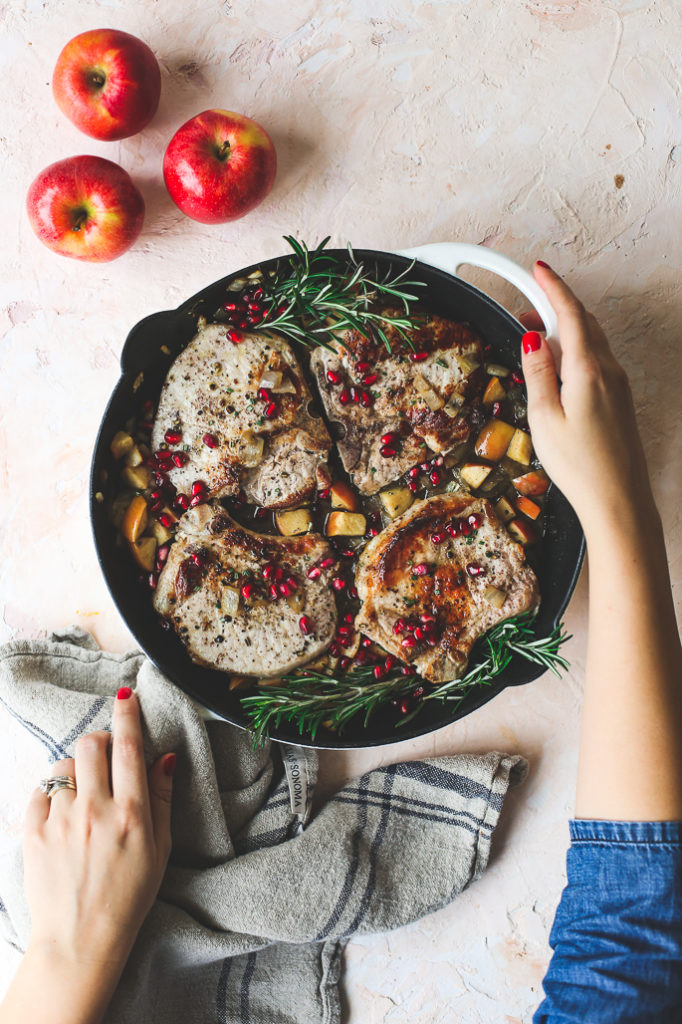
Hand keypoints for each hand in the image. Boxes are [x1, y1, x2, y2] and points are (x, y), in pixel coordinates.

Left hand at [22, 687, 173, 972]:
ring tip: (83, 798)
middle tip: (105, 756)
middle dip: (99, 740)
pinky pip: (41, 791)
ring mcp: (61, 821)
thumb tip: (164, 757)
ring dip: (76, 771)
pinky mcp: (34, 833)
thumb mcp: (159, 849)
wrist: (80, 940)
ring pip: (64, 766)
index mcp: (132, 814)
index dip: (127, 714)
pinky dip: (52, 795)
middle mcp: (96, 811)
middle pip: (91, 745)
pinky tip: (63, 816)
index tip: (125, 694)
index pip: (130, 748)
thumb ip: (161, 799)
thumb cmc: (127, 897)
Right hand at [519, 262, 655, 534]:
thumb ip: (537, 373)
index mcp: (588, 369)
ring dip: (565, 329)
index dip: (552, 286)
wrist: (618, 499)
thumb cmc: (580, 466)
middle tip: (524, 305)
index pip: (570, 313)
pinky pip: (597, 360)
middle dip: (554, 306)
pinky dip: (576, 350)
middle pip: (583, 322)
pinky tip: (558, 368)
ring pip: (592, 340)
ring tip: (536, 338)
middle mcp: (608, 371)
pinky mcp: (619, 400)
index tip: (538, 268)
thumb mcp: (544, 418)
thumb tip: (532, 338)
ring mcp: (618, 385)